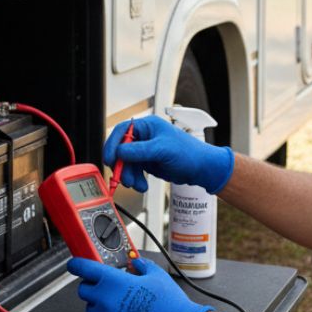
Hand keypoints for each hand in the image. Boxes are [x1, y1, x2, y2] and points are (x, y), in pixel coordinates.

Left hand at [67, 256, 212, 311]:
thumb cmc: (169, 303)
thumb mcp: (156, 275)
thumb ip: (141, 266)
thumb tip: (135, 263)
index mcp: (113, 281)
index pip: (84, 269)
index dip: (77, 265)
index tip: (74, 264)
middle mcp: (105, 300)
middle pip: (83, 291)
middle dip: (91, 287)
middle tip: (104, 286)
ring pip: (93, 311)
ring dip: (100, 305)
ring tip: (119, 304)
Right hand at [102, 116, 234, 193]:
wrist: (201, 169)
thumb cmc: (189, 153)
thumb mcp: (162, 150)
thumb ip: (139, 151)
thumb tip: (120, 151)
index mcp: (148, 126)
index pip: (122, 131)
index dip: (113, 145)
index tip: (110, 159)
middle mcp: (145, 137)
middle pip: (122, 149)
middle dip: (122, 166)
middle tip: (123, 178)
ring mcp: (145, 150)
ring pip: (127, 163)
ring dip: (129, 176)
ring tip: (137, 185)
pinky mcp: (148, 162)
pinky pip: (134, 171)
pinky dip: (136, 180)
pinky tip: (142, 185)